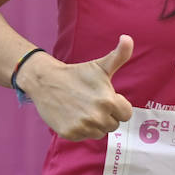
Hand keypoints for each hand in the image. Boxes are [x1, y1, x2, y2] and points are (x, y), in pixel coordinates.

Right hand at [20, 36, 135, 140]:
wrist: (46, 81)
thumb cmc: (77, 74)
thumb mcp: (101, 65)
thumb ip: (120, 55)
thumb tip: (128, 38)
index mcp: (108, 101)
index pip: (126, 114)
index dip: (118, 106)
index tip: (107, 98)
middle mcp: (97, 116)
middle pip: (113, 125)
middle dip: (106, 115)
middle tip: (92, 103)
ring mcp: (83, 126)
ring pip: (99, 132)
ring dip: (94, 124)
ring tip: (83, 108)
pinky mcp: (70, 134)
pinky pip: (84, 137)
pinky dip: (81, 129)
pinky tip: (74, 116)